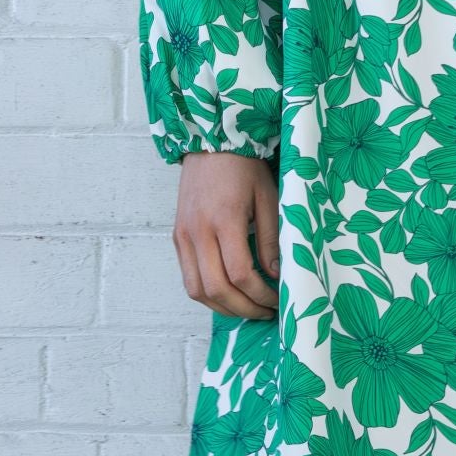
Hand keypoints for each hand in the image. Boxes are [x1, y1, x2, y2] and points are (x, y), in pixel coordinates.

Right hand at [173, 150, 280, 320]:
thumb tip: (275, 274)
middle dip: (244, 309)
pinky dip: (207, 293)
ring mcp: (184, 236)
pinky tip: (229, 294)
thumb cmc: (244, 168)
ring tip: (247, 308)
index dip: (260, 294)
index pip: (240, 274)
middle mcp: (198, 232)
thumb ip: (270, 238)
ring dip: (222, 307)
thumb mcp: (268, 197)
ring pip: (196, 290)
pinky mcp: (178, 237)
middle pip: (216, 289)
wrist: (210, 143)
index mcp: (224, 220)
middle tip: (266, 312)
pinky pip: (188, 278)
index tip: (278, 300)